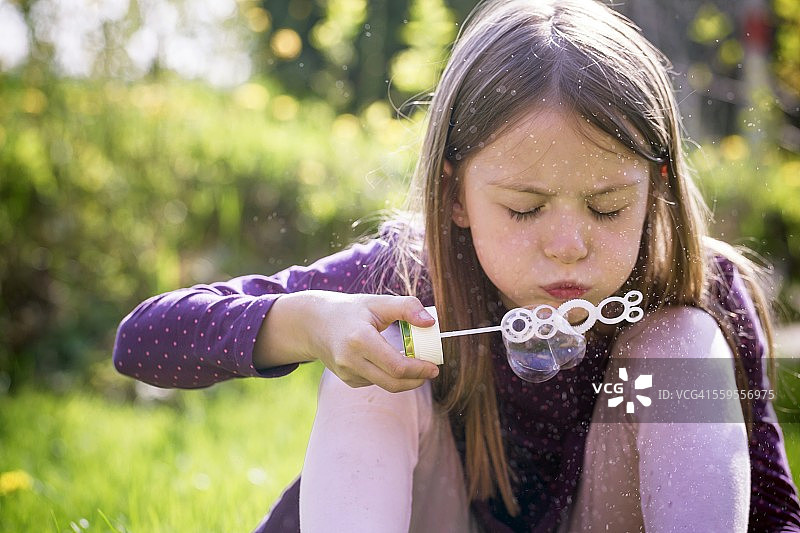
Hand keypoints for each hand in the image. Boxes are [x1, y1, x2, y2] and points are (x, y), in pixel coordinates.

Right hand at [256, 291, 438, 391]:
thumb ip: (406, 307)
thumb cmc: (350, 310)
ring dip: (404, 378)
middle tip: (430, 371)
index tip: (434, 367)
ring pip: (385, 384)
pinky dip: (388, 375)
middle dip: (416, 380)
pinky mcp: (347, 379)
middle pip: (392, 382)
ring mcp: (346, 373)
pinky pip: (374, 382)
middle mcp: (350, 360)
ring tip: (413, 361)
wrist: (315, 323)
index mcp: (360, 339)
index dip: (419, 370)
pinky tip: (389, 361)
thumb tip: (431, 322)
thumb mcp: (378, 302)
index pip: (396, 366)